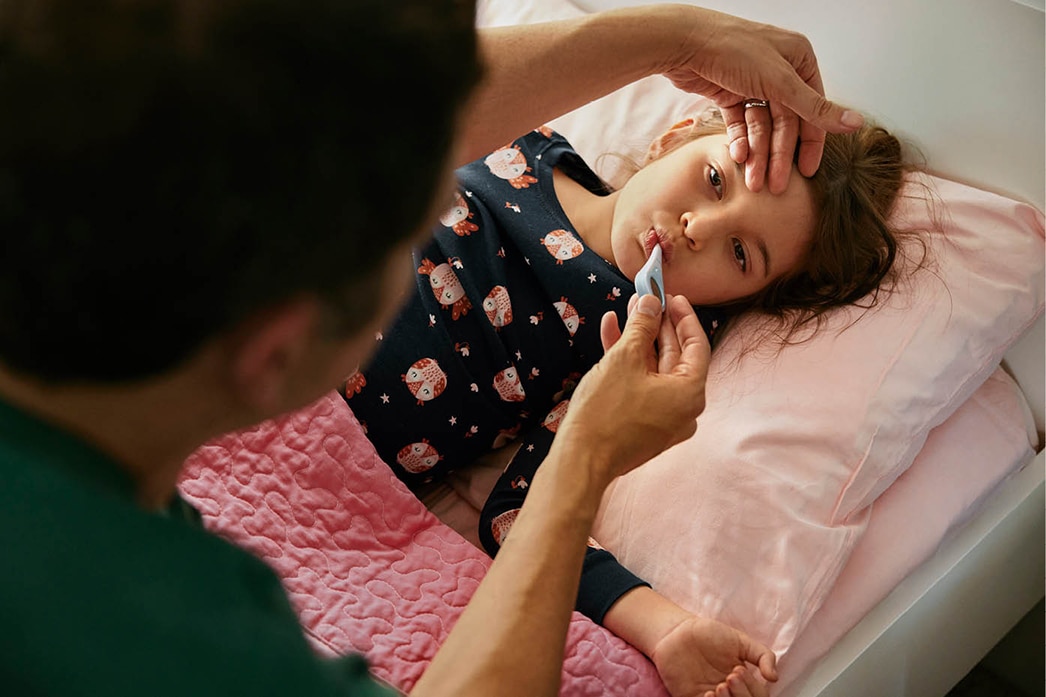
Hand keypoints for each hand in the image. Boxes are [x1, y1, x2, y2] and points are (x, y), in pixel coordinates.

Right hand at [550, 293, 709, 485]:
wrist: (580, 459)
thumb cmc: (605, 412)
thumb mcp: (624, 359)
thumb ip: (641, 326)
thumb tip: (651, 303)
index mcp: (690, 393)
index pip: (696, 345)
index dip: (683, 317)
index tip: (671, 296)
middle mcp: (684, 409)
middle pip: (675, 357)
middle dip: (656, 326)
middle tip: (645, 301)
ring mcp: (664, 419)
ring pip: (655, 370)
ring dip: (639, 341)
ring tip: (624, 313)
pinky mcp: (644, 425)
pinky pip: (643, 387)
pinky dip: (629, 364)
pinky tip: (611, 337)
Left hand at [651, 614, 777, 696]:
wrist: (677, 631)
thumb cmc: (709, 635)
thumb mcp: (740, 641)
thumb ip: (762, 655)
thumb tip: (774, 677)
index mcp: (743, 682)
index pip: (757, 696)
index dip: (752, 688)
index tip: (738, 670)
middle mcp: (729, 693)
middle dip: (741, 696)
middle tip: (730, 677)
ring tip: (720, 686)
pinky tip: (708, 694)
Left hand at [654, 5, 862, 193]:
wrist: (684, 42)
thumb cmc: (733, 50)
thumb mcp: (780, 82)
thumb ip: (816, 108)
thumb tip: (855, 123)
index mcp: (799, 60)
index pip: (811, 109)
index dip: (810, 142)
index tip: (806, 172)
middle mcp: (779, 71)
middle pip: (785, 122)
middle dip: (778, 155)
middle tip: (775, 186)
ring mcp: (752, 82)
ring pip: (761, 125)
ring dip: (758, 153)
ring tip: (752, 181)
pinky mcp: (728, 92)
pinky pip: (740, 123)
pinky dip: (740, 140)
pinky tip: (738, 157)